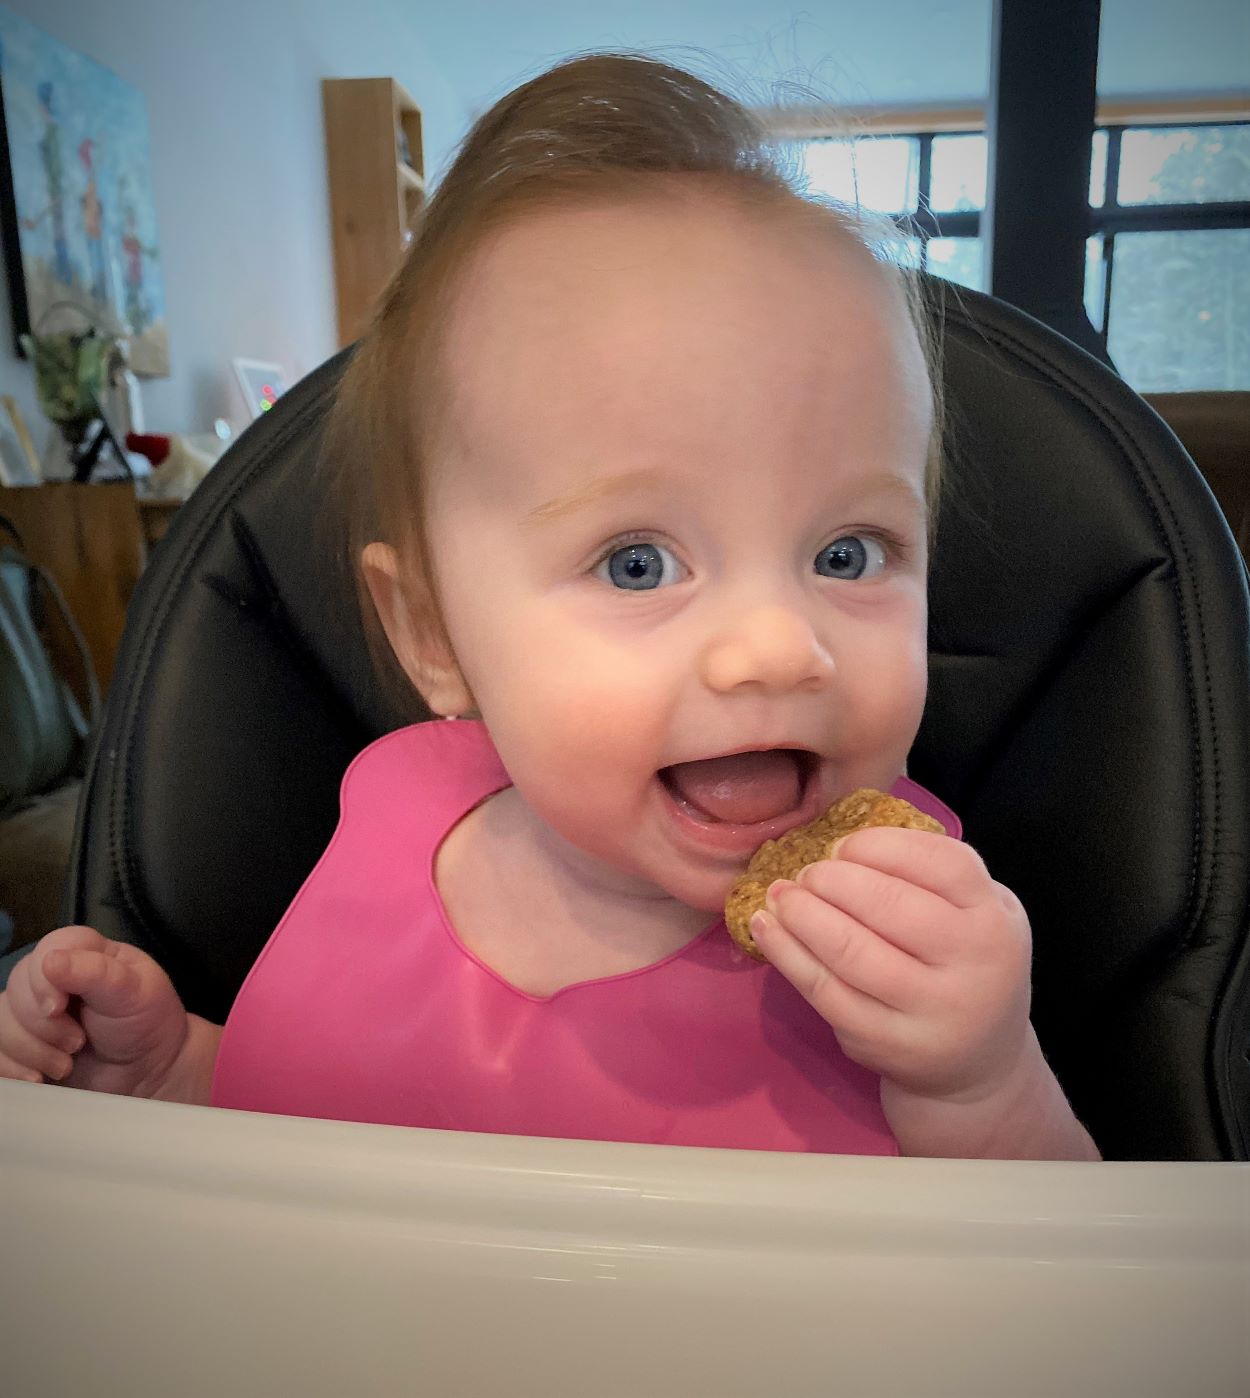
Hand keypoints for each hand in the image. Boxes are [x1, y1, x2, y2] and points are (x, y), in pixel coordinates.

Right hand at [0, 925, 191, 1097]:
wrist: (145, 1072)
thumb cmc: (146, 1024)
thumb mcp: (135, 992)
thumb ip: (97, 972)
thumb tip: (51, 961)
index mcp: (84, 952)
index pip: (45, 950)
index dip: (42, 981)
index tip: (59, 1009)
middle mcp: (53, 976)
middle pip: (16, 989)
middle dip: (44, 1026)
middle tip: (78, 1042)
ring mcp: (34, 1009)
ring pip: (1, 1022)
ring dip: (32, 1051)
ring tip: (66, 1064)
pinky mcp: (22, 1042)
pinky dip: (14, 1068)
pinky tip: (41, 1076)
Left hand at [750, 828, 1033, 1104]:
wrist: (979, 1064)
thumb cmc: (964, 964)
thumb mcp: (974, 911)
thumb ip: (929, 875)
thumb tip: (841, 846)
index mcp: (994, 917)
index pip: (940, 863)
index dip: (880, 846)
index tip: (842, 846)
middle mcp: (971, 963)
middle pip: (890, 905)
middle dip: (832, 879)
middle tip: (806, 873)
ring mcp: (929, 1009)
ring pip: (851, 951)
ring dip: (802, 915)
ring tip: (780, 895)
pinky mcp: (885, 1042)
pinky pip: (825, 992)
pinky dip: (787, 955)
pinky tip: (767, 929)